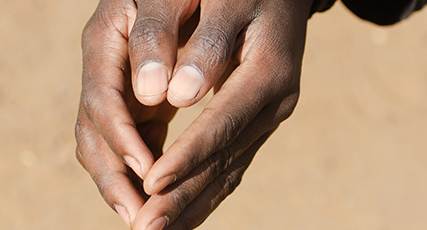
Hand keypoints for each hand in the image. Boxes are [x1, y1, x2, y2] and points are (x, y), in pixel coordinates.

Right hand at [75, 0, 180, 226]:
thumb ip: (157, 36)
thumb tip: (154, 94)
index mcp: (105, 40)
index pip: (102, 100)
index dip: (122, 139)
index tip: (148, 172)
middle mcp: (104, 70)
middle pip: (93, 134)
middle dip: (113, 180)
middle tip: (140, 221)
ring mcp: (118, 90)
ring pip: (106, 148)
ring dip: (123, 188)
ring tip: (147, 225)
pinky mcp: (139, 105)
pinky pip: (133, 147)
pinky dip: (143, 176)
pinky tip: (165, 203)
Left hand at [124, 0, 311, 228]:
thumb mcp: (229, 1)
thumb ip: (207, 45)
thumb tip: (178, 95)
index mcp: (268, 72)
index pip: (221, 124)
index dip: (185, 157)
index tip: (151, 186)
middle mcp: (275, 102)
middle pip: (225, 158)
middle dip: (182, 197)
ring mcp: (270, 115)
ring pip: (228, 169)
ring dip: (190, 205)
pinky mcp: (258, 119)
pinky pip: (230, 163)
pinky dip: (203, 191)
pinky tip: (181, 213)